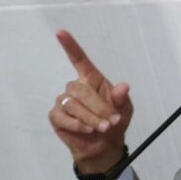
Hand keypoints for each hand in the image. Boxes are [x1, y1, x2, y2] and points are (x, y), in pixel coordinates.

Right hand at [49, 30, 133, 173]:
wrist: (104, 147)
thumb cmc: (114, 123)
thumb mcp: (125, 111)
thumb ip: (122, 99)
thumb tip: (124, 86)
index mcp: (92, 80)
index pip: (79, 60)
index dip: (70, 46)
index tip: (61, 32)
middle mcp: (76, 87)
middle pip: (80, 89)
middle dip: (98, 107)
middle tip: (111, 122)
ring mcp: (64, 101)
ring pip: (72, 104)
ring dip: (90, 118)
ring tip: (102, 128)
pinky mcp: (56, 116)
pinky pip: (62, 116)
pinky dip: (77, 125)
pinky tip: (86, 130)